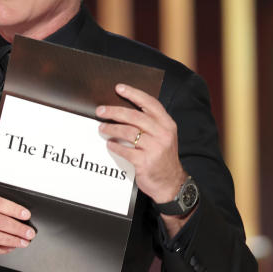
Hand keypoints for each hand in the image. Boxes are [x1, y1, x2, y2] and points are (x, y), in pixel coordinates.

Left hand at [96, 84, 186, 204]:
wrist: (171, 183)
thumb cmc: (163, 158)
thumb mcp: (164, 137)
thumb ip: (150, 124)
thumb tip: (124, 111)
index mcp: (167, 124)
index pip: (150, 103)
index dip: (133, 94)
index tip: (119, 88)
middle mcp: (163, 133)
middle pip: (134, 116)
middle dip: (114, 111)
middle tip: (100, 111)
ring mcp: (155, 148)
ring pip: (128, 132)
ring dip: (111, 129)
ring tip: (102, 128)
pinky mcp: (145, 161)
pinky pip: (125, 150)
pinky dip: (115, 146)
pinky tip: (110, 144)